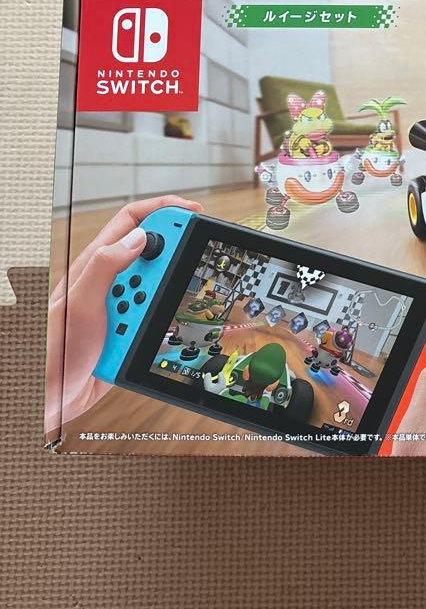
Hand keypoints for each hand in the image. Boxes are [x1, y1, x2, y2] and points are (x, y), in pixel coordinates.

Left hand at [45, 195, 203, 436]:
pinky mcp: (130, 330)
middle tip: (177, 282)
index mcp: (95, 265)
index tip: (194, 213)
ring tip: (138, 327)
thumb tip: (141, 237)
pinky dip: (160, 328)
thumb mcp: (80, 304)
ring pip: (160, 291)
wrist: (48, 397)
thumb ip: (106, 266)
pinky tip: (147, 341)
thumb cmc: (52, 351)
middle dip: (171, 268)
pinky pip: (158, 320)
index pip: (133, 222)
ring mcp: (121, 305)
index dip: (164, 211)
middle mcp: (110, 281)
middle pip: (155, 256)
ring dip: (160, 307)